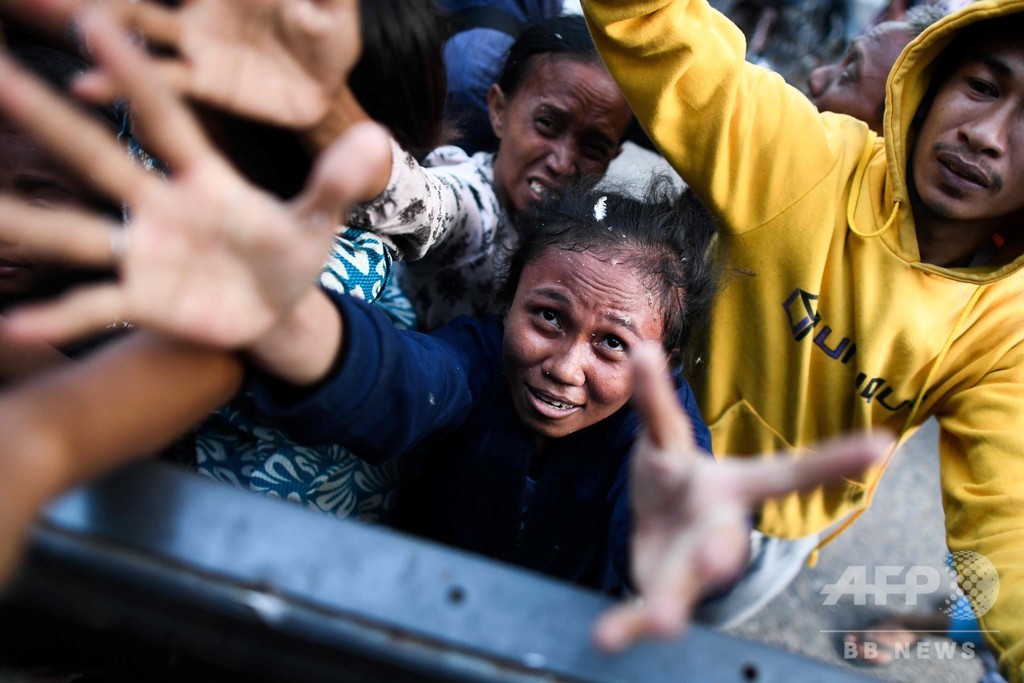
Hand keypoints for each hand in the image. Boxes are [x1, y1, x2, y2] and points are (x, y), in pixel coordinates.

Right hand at [0, 8, 390, 348]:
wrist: (277, 310)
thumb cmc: (289, 253)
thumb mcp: (319, 219)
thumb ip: (336, 182)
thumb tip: (377, 138)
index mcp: (204, 179)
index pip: (166, 120)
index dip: (138, 76)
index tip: (98, 24)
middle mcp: (160, 208)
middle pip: (98, 159)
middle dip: (48, 119)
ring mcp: (146, 255)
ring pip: (78, 234)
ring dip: (26, 221)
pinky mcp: (145, 301)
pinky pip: (97, 306)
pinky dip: (61, 317)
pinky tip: (15, 325)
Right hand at [70, 0, 360, 127]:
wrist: (328, 96)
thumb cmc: (330, 42)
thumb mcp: (333, 10)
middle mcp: (201, 5)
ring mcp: (195, 42)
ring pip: (135, 23)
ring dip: (96, 19)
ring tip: (50, 11)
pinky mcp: (201, 82)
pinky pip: (159, 78)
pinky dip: (119, 81)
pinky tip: (85, 84)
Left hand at [592, 343, 888, 650]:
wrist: (660, 532)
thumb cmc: (676, 482)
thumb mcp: (665, 437)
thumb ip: (653, 399)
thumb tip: (641, 344)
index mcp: (730, 488)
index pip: (786, 471)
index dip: (834, 456)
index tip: (882, 442)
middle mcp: (716, 529)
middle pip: (722, 541)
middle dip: (718, 552)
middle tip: (714, 561)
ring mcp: (687, 563)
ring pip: (683, 583)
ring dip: (671, 601)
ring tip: (661, 622)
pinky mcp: (659, 587)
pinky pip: (640, 605)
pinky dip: (626, 623)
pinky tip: (608, 639)